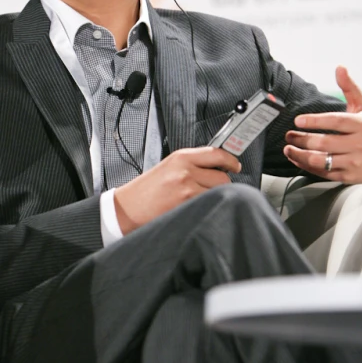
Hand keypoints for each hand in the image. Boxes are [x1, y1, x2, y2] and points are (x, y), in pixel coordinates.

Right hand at [114, 147, 240, 233]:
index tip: (235, 165)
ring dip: (216, 197)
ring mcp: (186, 188)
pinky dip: (208, 207)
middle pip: (223, 176)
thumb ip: (191, 164)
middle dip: (223, 184)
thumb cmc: (146, 191)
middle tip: (215, 187)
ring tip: (201, 199)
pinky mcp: (186, 205)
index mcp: (180, 157)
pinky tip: (197, 208)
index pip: (217, 153)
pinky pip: (209, 204)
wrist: (127, 209)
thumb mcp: (168, 168)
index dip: (230, 160)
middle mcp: (185, 170)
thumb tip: (216, 167)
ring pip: (219, 192)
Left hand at [283, 66, 361, 184]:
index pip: (335, 122)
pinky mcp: (347, 176)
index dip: (315, 121)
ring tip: (289, 148)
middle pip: (324, 143)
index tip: (298, 120)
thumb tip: (339, 68)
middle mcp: (358, 145)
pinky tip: (297, 159)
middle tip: (289, 134)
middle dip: (302, 139)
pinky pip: (323, 173)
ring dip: (300, 155)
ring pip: (321, 161)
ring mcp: (353, 162)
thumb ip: (349, 87)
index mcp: (361, 125)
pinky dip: (306, 166)